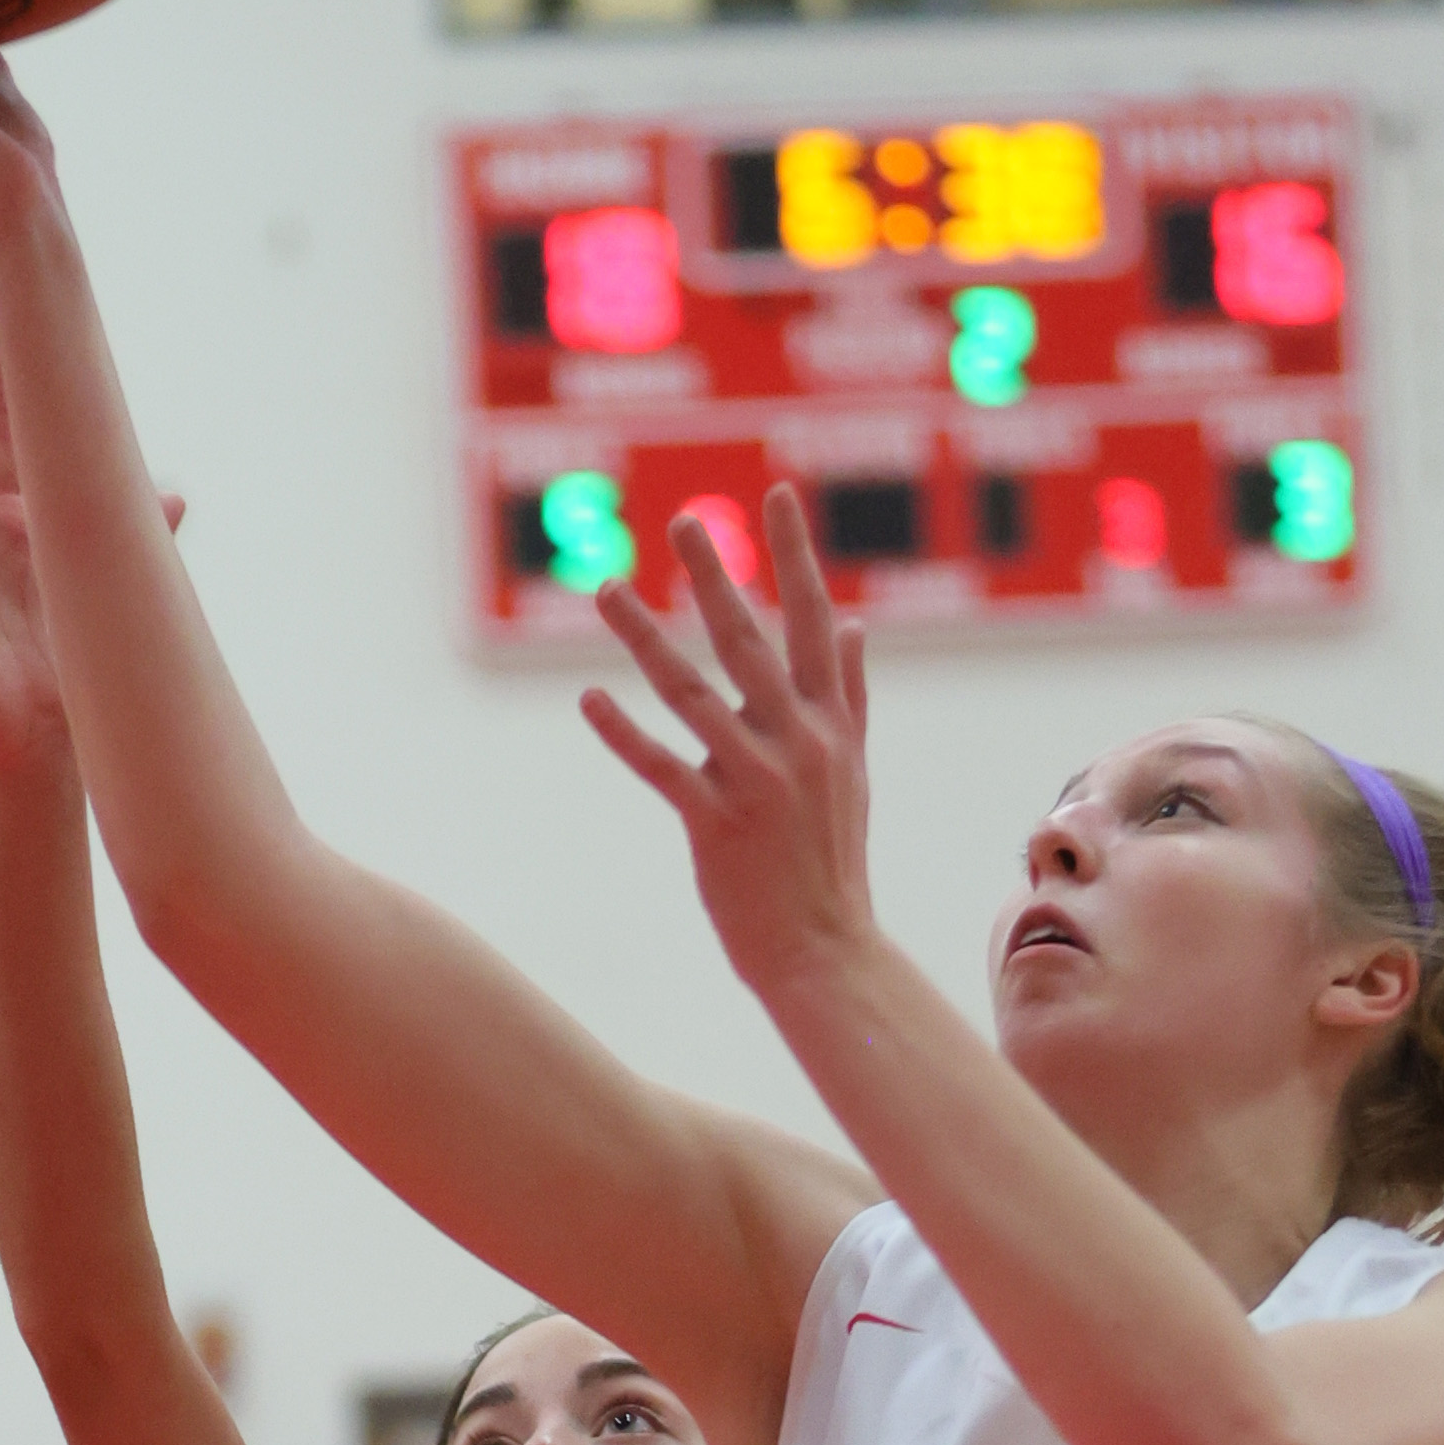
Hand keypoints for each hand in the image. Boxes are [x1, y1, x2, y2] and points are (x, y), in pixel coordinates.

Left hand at [581, 483, 876, 999]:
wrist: (826, 951)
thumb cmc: (830, 862)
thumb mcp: (852, 773)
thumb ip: (849, 696)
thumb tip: (852, 625)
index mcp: (832, 727)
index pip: (815, 623)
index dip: (795, 555)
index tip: (777, 493)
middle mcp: (799, 744)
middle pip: (749, 643)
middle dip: (714, 577)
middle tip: (681, 518)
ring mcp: (757, 783)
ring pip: (692, 694)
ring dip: (645, 639)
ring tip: (606, 589)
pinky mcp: (716, 825)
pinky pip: (662, 768)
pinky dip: (624, 734)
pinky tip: (590, 699)